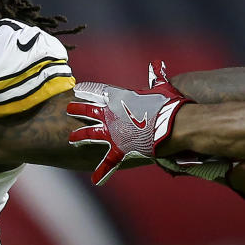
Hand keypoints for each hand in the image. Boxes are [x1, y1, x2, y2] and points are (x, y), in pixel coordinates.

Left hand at [67, 60, 190, 184]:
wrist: (176, 125)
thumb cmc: (170, 104)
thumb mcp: (161, 87)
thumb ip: (155, 76)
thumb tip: (157, 64)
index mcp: (119, 98)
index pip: (98, 91)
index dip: (87, 90)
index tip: (77, 89)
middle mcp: (111, 114)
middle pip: (88, 111)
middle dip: (77, 109)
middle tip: (68, 108)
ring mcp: (113, 133)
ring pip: (90, 134)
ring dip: (79, 136)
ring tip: (71, 139)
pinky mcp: (121, 149)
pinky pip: (109, 162)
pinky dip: (103, 172)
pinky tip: (95, 180)